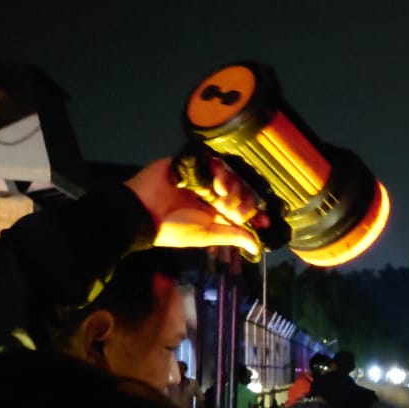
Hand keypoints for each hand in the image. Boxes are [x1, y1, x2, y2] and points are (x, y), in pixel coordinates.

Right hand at [125, 157, 266, 258]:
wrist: (143, 213)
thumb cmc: (173, 229)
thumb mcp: (206, 235)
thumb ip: (232, 235)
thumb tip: (256, 247)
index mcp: (216, 211)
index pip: (242, 207)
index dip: (254, 212)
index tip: (264, 220)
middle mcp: (212, 193)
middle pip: (240, 189)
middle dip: (242, 200)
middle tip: (231, 210)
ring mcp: (202, 177)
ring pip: (230, 174)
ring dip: (231, 185)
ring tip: (220, 195)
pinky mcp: (191, 164)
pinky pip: (212, 160)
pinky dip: (218, 170)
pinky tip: (216, 183)